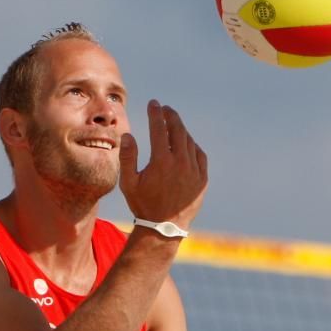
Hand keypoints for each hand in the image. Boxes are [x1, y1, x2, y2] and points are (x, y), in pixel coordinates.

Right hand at [119, 100, 206, 230]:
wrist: (164, 227)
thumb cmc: (143, 204)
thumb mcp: (128, 183)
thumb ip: (127, 157)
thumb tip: (128, 135)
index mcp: (161, 161)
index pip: (159, 128)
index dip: (156, 113)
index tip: (154, 103)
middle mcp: (180, 163)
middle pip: (178, 130)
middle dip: (170, 116)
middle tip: (165, 109)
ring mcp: (194, 171)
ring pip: (189, 142)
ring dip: (181, 130)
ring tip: (172, 125)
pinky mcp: (202, 179)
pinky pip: (199, 155)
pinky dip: (192, 146)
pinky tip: (186, 143)